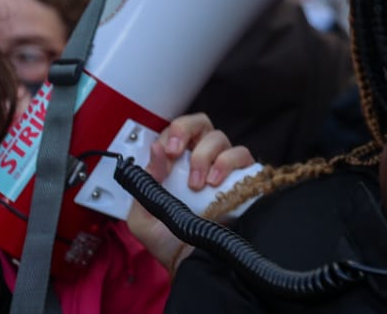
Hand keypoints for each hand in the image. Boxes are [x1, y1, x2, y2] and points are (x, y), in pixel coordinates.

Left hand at [126, 113, 253, 270]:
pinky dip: (228, 162)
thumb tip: (156, 151)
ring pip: (219, 137)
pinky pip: (242, 154)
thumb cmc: (170, 244)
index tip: (166, 154)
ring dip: (205, 155)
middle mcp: (201, 161)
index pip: (174, 133)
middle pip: (200, 124)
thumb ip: (144, 185)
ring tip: (198, 184)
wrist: (195, 264)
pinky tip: (216, 182)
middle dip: (187, 130)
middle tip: (179, 153)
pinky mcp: (243, 177)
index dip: (170, 135)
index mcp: (176, 166)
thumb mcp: (143, 218)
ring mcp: (223, 167)